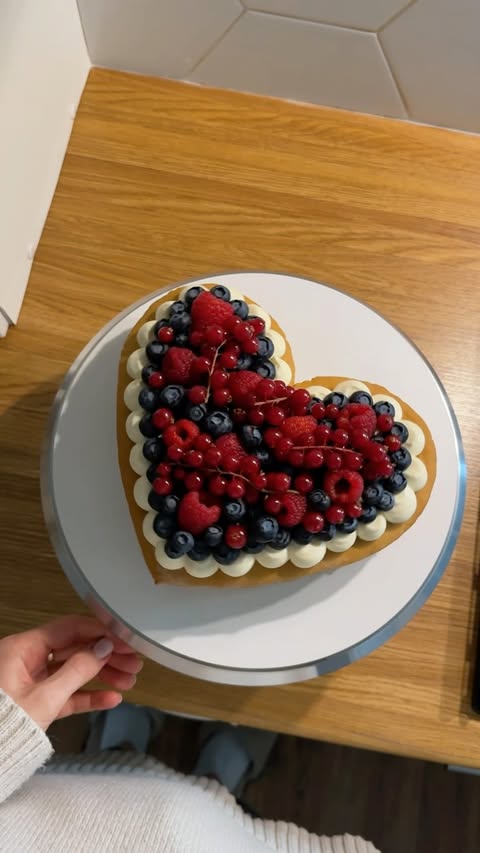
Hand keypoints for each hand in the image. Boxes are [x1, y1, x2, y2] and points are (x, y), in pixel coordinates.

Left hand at [0, 615, 142, 729]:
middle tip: (132, 661)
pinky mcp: (38, 701)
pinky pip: (67, 692)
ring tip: (128, 680)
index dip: (99, 632)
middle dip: (106, 656)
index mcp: (22, 648)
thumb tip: (103, 648)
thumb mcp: (45, 698)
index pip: (69, 628)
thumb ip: (77, 670)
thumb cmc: (3, 727)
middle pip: (75, 648)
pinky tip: (111, 698)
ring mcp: (32, 680)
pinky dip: (88, 694)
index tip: (123, 640)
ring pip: (74, 670)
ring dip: (102, 675)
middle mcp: (26, 659)